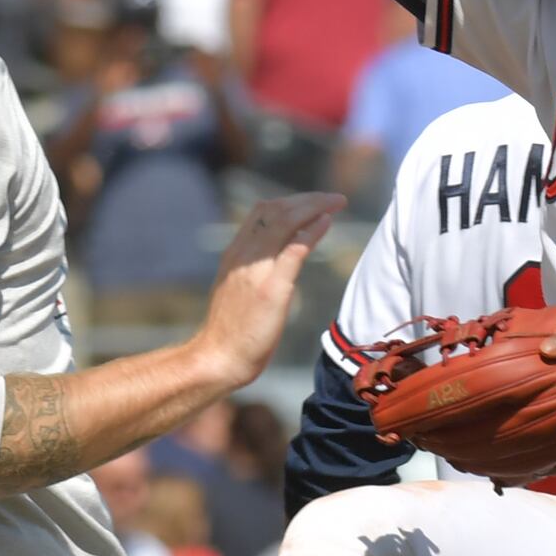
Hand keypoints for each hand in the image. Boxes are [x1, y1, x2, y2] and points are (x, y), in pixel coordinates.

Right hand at [192, 192, 341, 380]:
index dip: (291, 201)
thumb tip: (279, 256)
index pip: (262, 212)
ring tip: (336, 203)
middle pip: (275, 210)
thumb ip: (255, 267)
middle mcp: (243, 255)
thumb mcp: (240, 288)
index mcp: (235, 253)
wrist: (219, 356)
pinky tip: (327, 222)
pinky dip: (312, 231)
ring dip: (313, 207)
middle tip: (333, 199)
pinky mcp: (270, 288)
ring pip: (284, 222)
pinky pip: (293, 250)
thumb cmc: (233, 330)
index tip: (314, 201)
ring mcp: (256, 270)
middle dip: (307, 199)